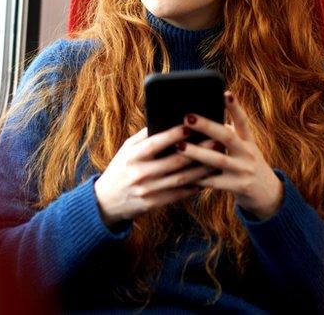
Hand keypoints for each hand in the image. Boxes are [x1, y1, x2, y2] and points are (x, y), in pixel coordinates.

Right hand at [94, 126, 214, 226]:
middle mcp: (139, 173)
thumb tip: (166, 119)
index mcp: (132, 156)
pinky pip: (178, 194)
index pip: (155, 143)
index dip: (174, 134)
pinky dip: (194, 186)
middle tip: (216, 141)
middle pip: (174, 161)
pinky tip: (207, 179)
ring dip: (201, 170)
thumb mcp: (126, 150)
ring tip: (217, 160)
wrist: (106, 201)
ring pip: (180, 179)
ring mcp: (147, 190)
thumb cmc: (120, 168)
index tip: (191, 125)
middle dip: (198, 151)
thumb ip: (144, 136)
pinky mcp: (153, 204)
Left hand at [178, 92, 283, 219]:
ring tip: (179, 145)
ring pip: (218, 160)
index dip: (235, 107)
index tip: (225, 93)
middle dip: (207, 126)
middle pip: (227, 137)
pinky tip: (183, 173)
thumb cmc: (245, 163)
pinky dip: (198, 177)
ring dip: (197, 153)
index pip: (242, 120)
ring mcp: (244, 170)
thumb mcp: (243, 147)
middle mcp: (248, 153)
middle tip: (187, 117)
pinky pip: (215, 182)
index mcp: (248, 140)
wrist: (267, 192)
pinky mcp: (238, 187)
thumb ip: (227, 135)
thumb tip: (199, 120)